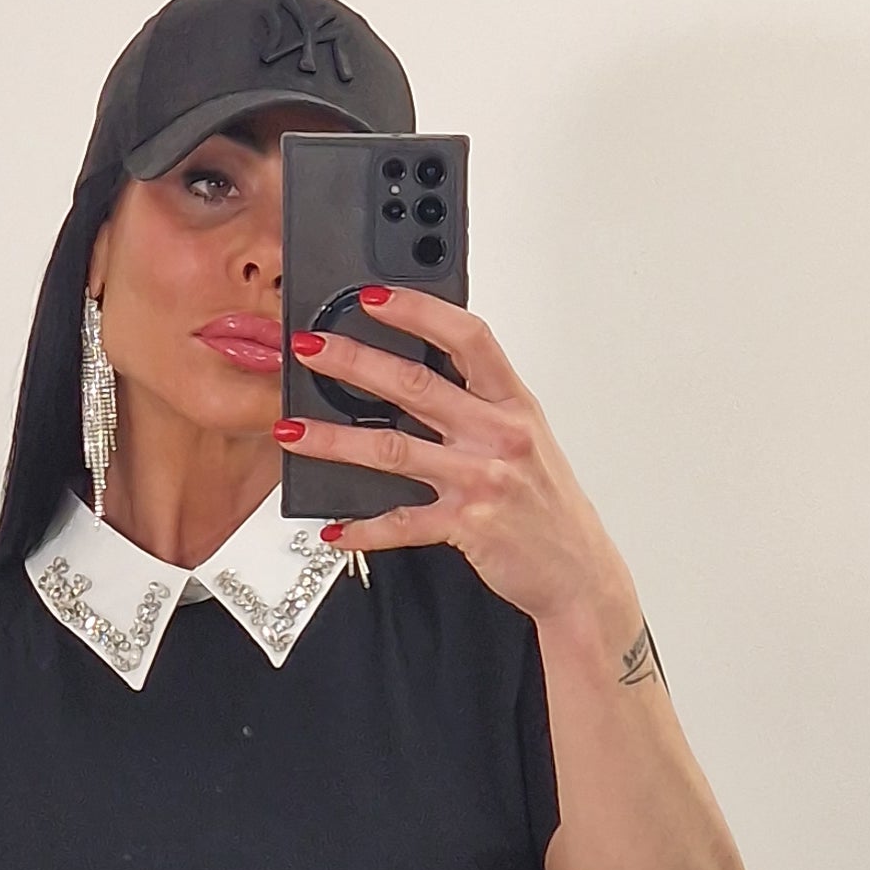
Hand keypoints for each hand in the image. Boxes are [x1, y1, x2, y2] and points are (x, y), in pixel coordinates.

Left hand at [278, 288, 640, 655]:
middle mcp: (499, 435)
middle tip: (310, 348)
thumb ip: (479, 404)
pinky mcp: (467, 526)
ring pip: (394, 450)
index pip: (468, 337)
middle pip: (417, 386)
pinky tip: (335, 528)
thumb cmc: (546, 503)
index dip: (420, 311)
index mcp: (513, 403)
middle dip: (354, 362)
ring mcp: (481, 480)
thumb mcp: (526, 438)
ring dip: (334, 440)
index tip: (374, 297)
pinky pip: (403, 524)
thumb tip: (417, 374)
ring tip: (291, 430)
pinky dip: (364, 528)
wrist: (578, 572)